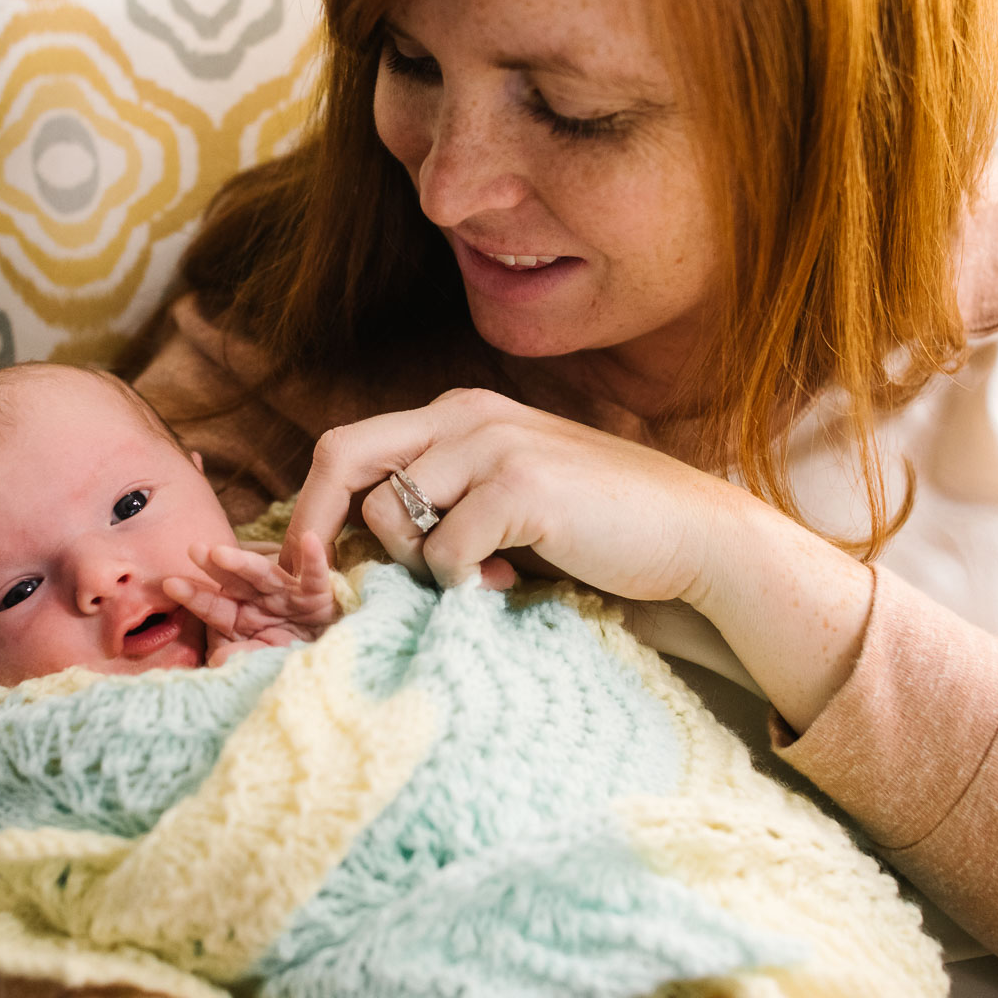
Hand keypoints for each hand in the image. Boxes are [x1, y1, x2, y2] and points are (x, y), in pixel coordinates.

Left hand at [164, 531, 337, 665]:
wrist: (329, 652)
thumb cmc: (288, 656)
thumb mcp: (262, 660)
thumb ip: (242, 656)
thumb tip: (218, 661)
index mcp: (241, 617)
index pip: (214, 606)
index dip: (194, 595)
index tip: (170, 584)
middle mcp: (261, 600)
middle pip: (234, 581)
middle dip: (214, 566)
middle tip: (194, 549)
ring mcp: (288, 595)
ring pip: (265, 574)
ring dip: (244, 562)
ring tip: (221, 553)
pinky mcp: (317, 595)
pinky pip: (314, 576)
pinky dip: (313, 560)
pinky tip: (310, 540)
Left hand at [285, 388, 721, 599]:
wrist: (692, 533)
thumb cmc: (594, 527)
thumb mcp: (503, 496)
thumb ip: (441, 499)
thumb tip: (357, 542)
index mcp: (457, 412)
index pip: (351, 446)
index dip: (313, 508)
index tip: (305, 567)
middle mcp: (466, 414)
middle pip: (343, 456)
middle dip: (314, 525)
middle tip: (317, 584)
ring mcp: (494, 444)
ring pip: (388, 515)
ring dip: (414, 565)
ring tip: (474, 578)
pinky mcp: (521, 486)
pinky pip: (443, 552)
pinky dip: (460, 583)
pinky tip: (506, 582)